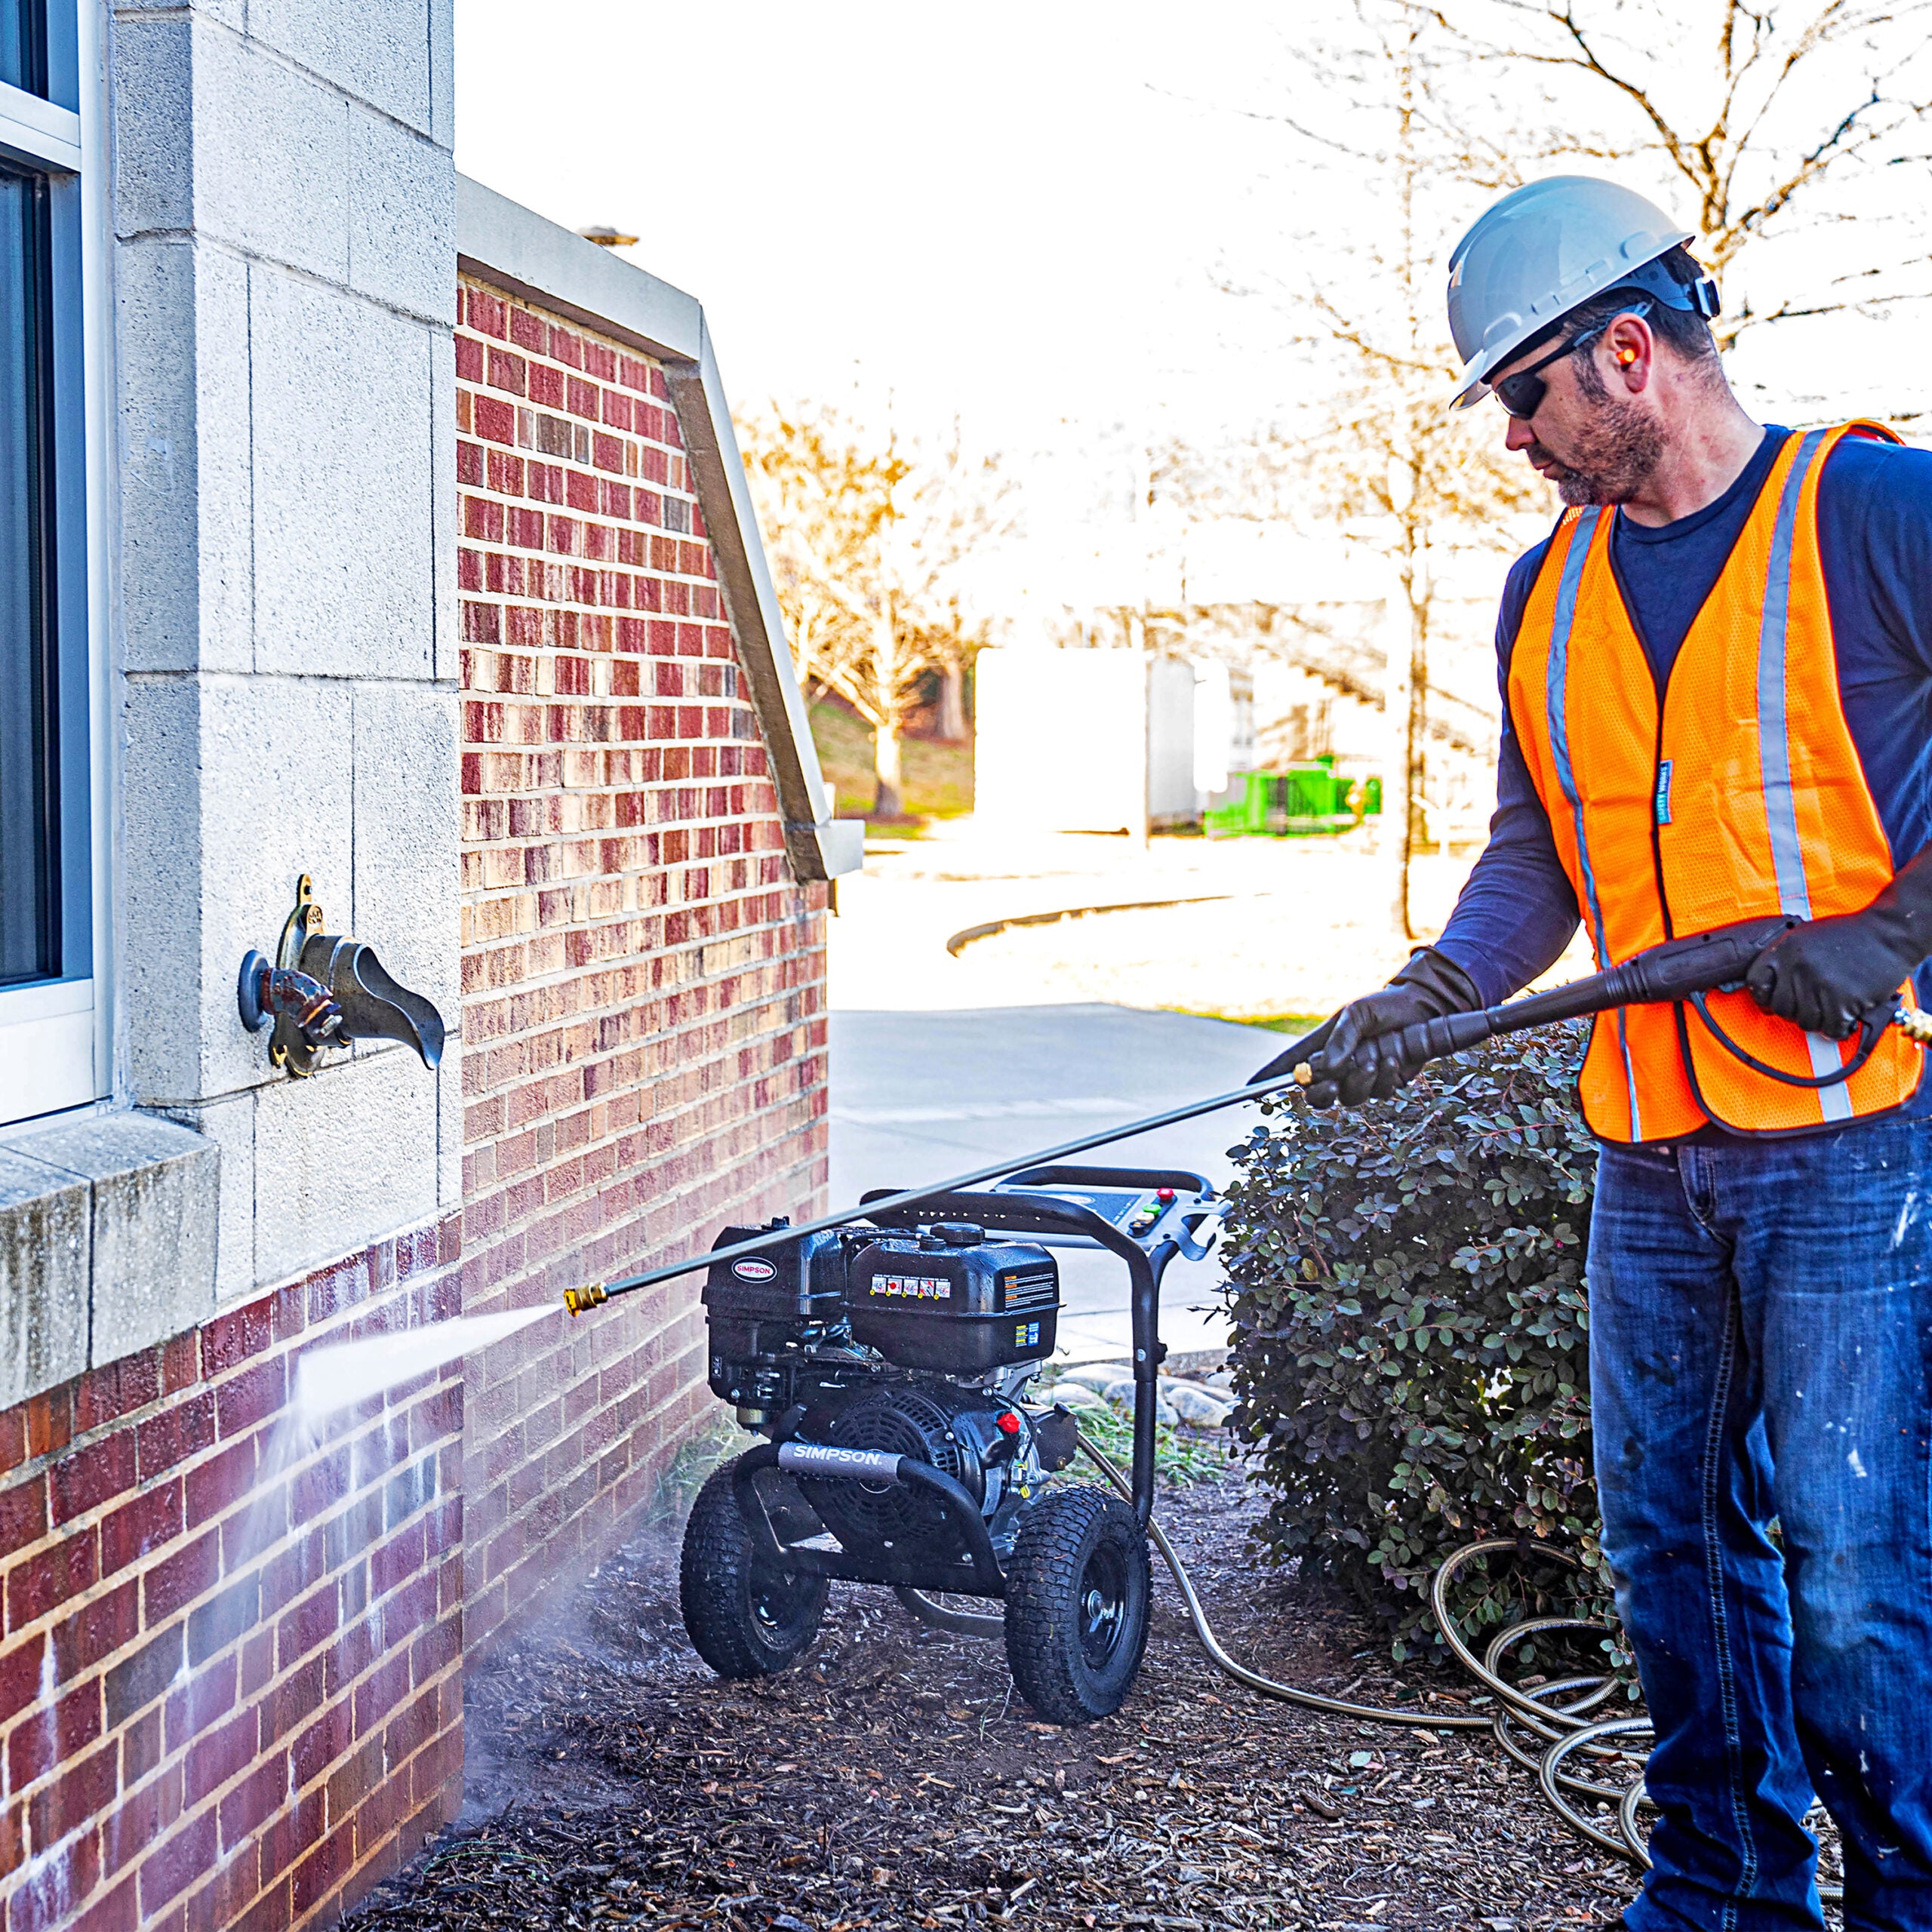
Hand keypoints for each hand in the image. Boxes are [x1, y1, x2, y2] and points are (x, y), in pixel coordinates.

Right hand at [1250, 948, 1479, 1105]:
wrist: (1423, 1010)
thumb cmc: (1383, 1006)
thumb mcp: (1358, 1014)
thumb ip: (1341, 1039)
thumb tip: (1326, 1068)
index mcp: (1322, 1045)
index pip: (1289, 1064)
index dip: (1268, 1078)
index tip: (1249, 1089)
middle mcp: (1337, 1066)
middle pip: (1316, 1095)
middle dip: (1323, 1092)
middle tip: (1332, 1081)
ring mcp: (1359, 1077)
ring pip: (1350, 1097)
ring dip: (1362, 1079)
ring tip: (1378, 1056)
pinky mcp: (1383, 1084)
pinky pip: (1378, 1093)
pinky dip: (1385, 1078)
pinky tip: (1394, 1059)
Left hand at [1746, 846, 1931, 1040]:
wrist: (1888, 932)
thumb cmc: (1850, 934)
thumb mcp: (1806, 936)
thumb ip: (1786, 959)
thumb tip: (1771, 986)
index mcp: (1784, 949)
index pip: (1756, 983)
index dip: (1764, 997)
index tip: (1773, 1003)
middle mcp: (1797, 967)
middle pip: (1781, 1009)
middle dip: (1796, 1012)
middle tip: (1813, 1006)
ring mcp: (1819, 985)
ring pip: (1805, 1022)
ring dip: (1819, 1021)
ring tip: (1832, 1009)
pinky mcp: (1843, 1000)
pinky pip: (1830, 1029)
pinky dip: (1838, 1029)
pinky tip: (1845, 1018)